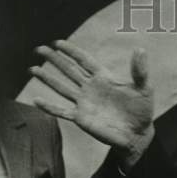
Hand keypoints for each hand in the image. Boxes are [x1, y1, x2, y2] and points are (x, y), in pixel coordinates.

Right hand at [30, 40, 154, 166]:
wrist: (137, 134)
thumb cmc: (142, 110)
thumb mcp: (144, 88)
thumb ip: (139, 70)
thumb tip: (140, 49)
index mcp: (104, 78)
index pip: (84, 60)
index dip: (71, 51)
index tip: (57, 43)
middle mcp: (91, 88)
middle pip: (69, 70)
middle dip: (54, 60)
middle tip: (39, 49)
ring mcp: (85, 103)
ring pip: (62, 87)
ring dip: (47, 79)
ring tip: (32, 69)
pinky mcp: (82, 118)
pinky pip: (62, 111)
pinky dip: (50, 107)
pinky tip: (36, 100)